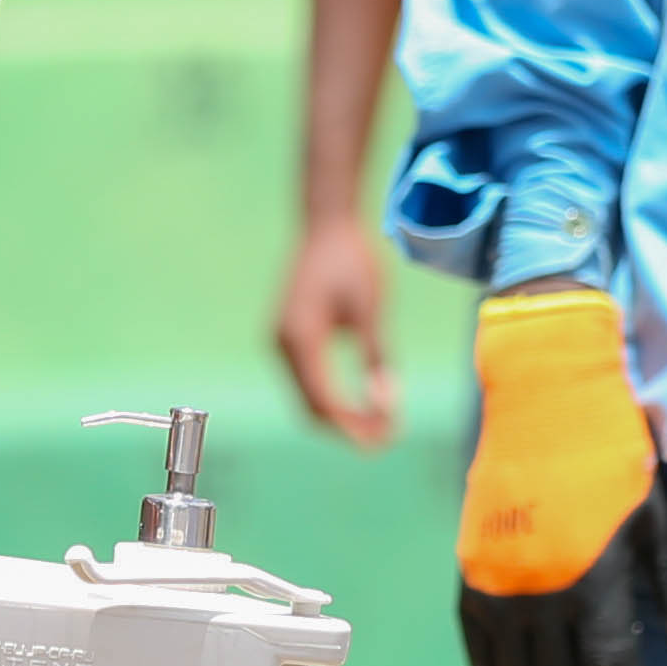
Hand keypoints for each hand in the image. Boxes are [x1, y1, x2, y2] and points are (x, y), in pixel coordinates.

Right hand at [273, 209, 400, 444]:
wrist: (328, 225)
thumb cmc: (353, 261)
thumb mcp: (371, 308)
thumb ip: (377, 355)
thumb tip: (387, 403)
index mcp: (301, 337)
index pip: (324, 400)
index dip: (353, 426)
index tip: (384, 440)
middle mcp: (282, 344)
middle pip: (311, 406)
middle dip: (348, 427)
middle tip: (386, 438)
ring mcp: (280, 341)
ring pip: (307, 397)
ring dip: (341, 415)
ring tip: (380, 423)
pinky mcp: (287, 337)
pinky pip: (306, 380)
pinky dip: (331, 397)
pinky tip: (361, 402)